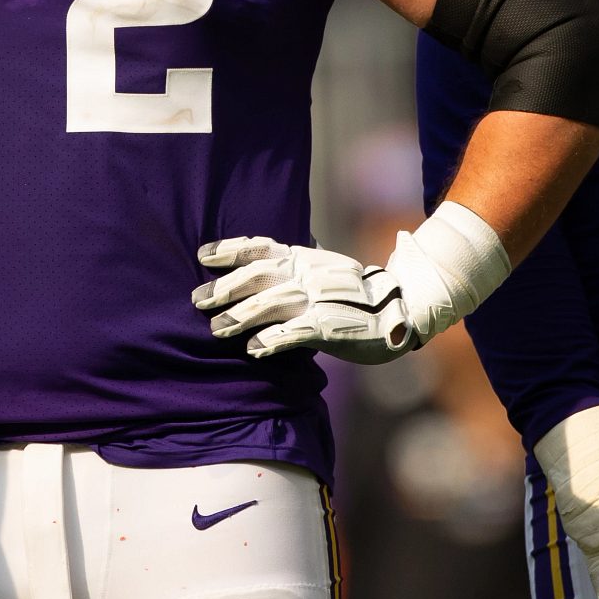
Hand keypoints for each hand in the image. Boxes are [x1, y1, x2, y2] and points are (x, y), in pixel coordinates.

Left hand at [193, 238, 415, 363]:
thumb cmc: (356, 293)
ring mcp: (318, 299)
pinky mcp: (328, 326)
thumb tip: (263, 259)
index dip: (230, 250)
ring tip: (216, 329)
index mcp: (305, 258)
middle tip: (197, 299)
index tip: (203, 256)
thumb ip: (297, 264)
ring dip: (239, 317)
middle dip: (225, 287)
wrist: (401, 308)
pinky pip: (294, 332)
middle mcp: (308, 274)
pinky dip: (271, 340)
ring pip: (270, 304)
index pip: (261, 248)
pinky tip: (253, 350)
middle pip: (258, 276)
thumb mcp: (325, 268)